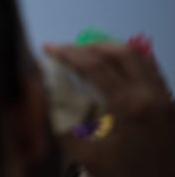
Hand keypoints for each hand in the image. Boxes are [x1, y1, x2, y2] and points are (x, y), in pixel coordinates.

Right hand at [44, 42, 174, 176]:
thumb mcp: (87, 158)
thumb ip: (62, 128)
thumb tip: (44, 101)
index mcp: (129, 106)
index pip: (95, 65)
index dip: (68, 52)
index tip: (48, 48)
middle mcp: (151, 94)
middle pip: (120, 52)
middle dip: (89, 46)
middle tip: (67, 52)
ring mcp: (165, 97)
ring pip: (140, 56)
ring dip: (111, 49)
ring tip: (88, 55)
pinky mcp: (171, 103)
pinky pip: (151, 69)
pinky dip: (131, 60)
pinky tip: (115, 69)